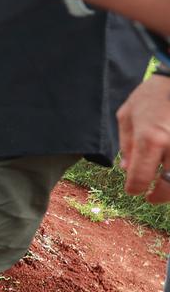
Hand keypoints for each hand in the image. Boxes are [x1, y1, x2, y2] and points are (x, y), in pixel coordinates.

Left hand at [119, 75, 169, 201]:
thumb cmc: (152, 94)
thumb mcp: (127, 115)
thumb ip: (126, 144)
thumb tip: (126, 168)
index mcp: (151, 139)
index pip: (141, 178)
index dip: (134, 188)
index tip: (133, 190)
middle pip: (169, 186)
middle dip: (159, 196)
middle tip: (151, 197)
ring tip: (164, 189)